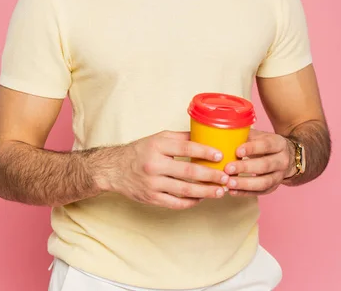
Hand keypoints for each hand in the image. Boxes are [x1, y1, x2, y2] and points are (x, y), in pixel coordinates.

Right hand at [100, 130, 228, 209]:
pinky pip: (175, 203)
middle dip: (210, 176)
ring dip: (205, 192)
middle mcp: (154, 164)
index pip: (185, 148)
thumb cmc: (140, 151)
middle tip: (226, 178)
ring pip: (184, 190)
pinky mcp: (151, 198)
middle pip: (188, 172)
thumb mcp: (158, 138)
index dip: (204, 152)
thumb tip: (205, 136)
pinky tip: (201, 198)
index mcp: (157, 146)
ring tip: (220, 191)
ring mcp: (152, 183)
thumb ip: (180, 138)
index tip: (220, 155)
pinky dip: (191, 202)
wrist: (114, 169)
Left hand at [223, 129, 295, 196]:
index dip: (252, 148)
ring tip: (228, 183)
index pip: (266, 145)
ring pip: (263, 182)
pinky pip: (259, 192)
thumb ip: (246, 135)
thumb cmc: (266, 144)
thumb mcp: (260, 136)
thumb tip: (226, 134)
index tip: (237, 151)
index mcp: (279, 144)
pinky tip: (232, 191)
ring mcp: (279, 176)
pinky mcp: (273, 188)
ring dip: (245, 184)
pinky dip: (245, 193)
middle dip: (245, 168)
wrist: (286, 157)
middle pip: (264, 166)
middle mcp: (282, 161)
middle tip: (228, 169)